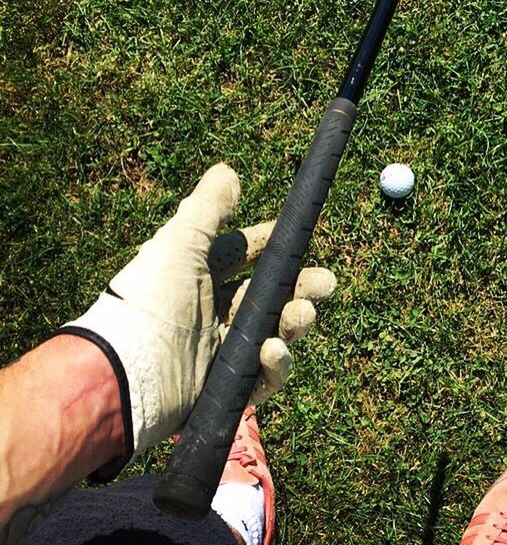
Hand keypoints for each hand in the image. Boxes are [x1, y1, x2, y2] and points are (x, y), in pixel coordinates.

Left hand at [60, 163, 335, 476]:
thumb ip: (208, 208)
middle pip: (267, 296)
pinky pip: (262, 377)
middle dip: (300, 287)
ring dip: (294, 321)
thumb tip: (228, 171)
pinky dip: (274, 365)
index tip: (299, 236)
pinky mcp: (226, 388)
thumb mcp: (181, 244)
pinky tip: (272, 350)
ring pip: (273, 333)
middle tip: (326, 283)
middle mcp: (210, 311)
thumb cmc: (151, 301)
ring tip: (302, 314)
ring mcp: (219, 351)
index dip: (272, 246)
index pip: (244, 255)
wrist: (127, 374)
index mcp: (197, 276)